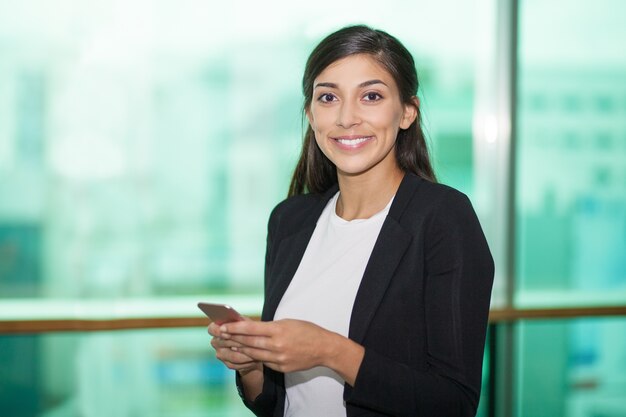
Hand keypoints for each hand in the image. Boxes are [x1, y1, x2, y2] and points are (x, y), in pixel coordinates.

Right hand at [208, 318, 261, 374]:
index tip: (228, 332)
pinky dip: (248, 361)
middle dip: (239, 342)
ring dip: (246, 353)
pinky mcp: (228, 364)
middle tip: (251, 341)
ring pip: (233, 356)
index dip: (219, 331)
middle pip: (224, 343)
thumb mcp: (244, 322)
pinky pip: (238, 364)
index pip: (212, 329)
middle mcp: (215, 342)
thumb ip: (238, 321)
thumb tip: (236, 320)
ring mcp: (221, 354)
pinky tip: (255, 358)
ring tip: (257, 350)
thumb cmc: (246, 330)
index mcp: (216, 329)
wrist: (252, 346)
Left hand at [219, 319, 334, 373]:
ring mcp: (279, 358)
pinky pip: (264, 362)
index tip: (224, 326)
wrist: (324, 348)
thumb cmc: (307, 331)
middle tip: (222, 335)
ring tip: (230, 344)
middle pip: (249, 342)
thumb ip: (270, 326)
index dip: (235, 328)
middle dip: (233, 338)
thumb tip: (252, 328)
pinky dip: (254, 357)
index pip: (251, 329)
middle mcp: (277, 345)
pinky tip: (246, 353)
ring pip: (254, 354)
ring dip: (240, 349)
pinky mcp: (281, 368)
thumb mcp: (288, 322)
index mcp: (278, 330)